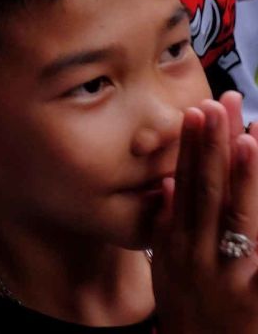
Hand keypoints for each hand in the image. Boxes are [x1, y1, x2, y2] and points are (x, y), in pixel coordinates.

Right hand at [154, 96, 257, 332]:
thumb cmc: (193, 320)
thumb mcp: (167, 273)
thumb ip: (167, 228)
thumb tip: (168, 184)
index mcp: (176, 248)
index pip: (182, 185)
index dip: (190, 147)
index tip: (197, 111)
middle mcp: (198, 259)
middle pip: (206, 193)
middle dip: (214, 145)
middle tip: (222, 105)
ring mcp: (230, 279)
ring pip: (237, 219)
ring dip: (242, 176)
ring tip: (250, 138)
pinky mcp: (257, 300)